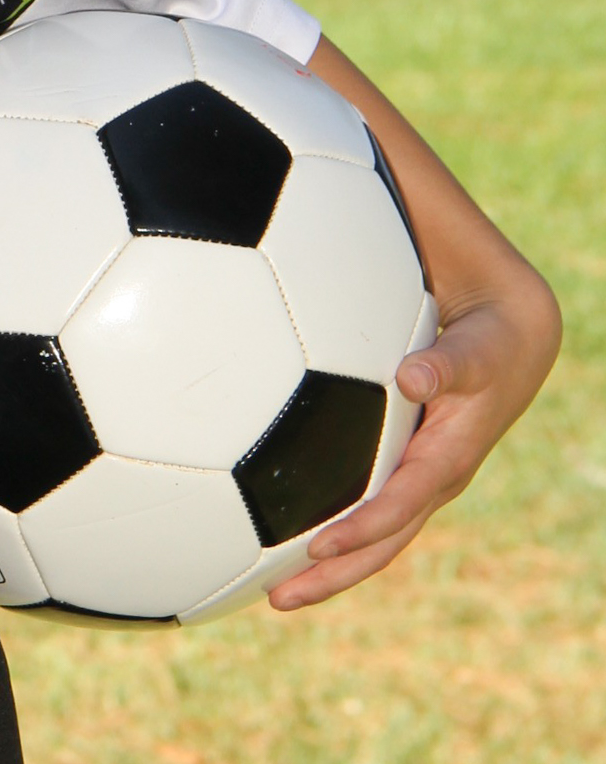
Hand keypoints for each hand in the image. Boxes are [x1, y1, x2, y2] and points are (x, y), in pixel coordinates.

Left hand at [266, 36, 560, 612]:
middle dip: (384, 518)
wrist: (372, 193)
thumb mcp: (389, 172)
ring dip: (350, 551)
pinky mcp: (400, 437)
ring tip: (283, 591)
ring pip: (404, 500)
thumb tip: (346, 251)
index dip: (453, 378)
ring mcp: (450, 420)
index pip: (485, 367)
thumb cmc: (371, 174)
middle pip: (442, 468)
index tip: (410, 370)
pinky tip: (246, 563)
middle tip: (326, 546)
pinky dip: (320, 528)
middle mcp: (491, 385)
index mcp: (516, 325)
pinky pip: (364, 490)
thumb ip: (380, 181)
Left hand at [267, 275, 559, 609]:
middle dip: (334, 576)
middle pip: (381, 545)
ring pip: (372, 539)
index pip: (399, 508)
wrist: (511, 350)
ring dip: (327, 568)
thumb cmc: (488, 348)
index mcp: (445, 463)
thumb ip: (444, 365)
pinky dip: (332, 534)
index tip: (318, 548)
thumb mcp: (474, 353)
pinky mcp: (404, 474)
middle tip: (280, 599)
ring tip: (273, 591)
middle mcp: (430, 484)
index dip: (361, 530)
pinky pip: (367, 514)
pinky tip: (284, 538)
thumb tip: (412, 378)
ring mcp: (417, 484)